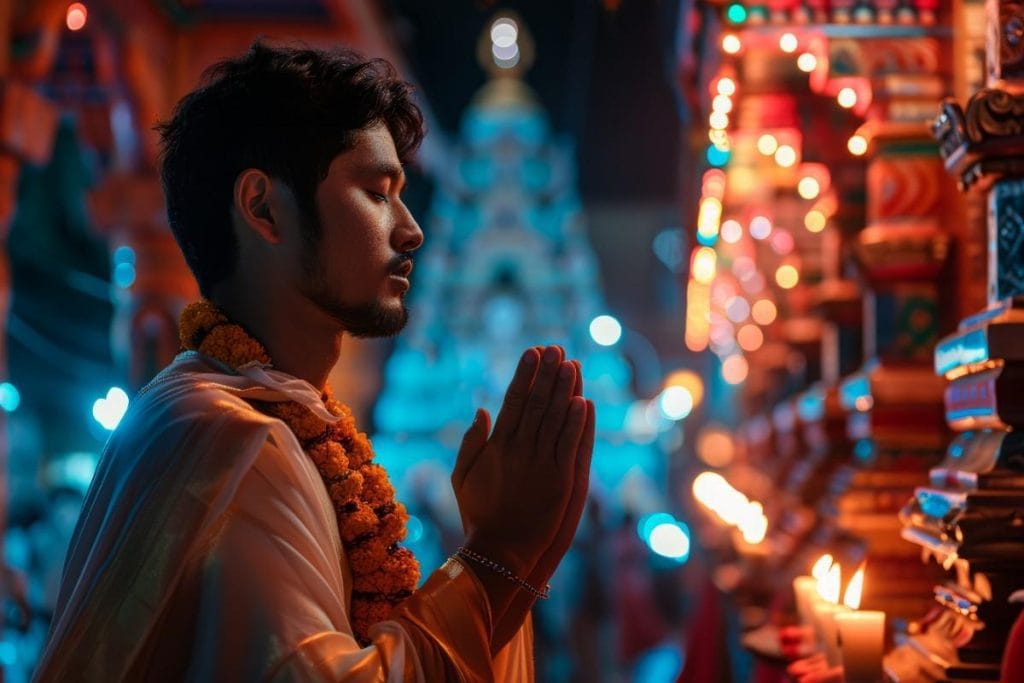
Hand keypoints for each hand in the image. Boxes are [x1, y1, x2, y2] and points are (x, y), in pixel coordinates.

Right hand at [451, 346, 591, 575]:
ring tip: (572, 365)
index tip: (532, 352)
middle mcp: (519, 450)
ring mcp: (541, 464)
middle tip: (556, 348)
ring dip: (564, 390)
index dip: (524, 375)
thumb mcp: (462, 477)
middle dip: (547, 374)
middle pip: (537, 403)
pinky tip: (583, 401)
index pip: (513, 401)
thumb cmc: (479, 514)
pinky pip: (570, 445)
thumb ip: (470, 443)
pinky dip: (577, 423)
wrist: (501, 551)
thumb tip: (481, 410)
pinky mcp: (560, 481)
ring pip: (556, 419)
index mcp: (496, 446)